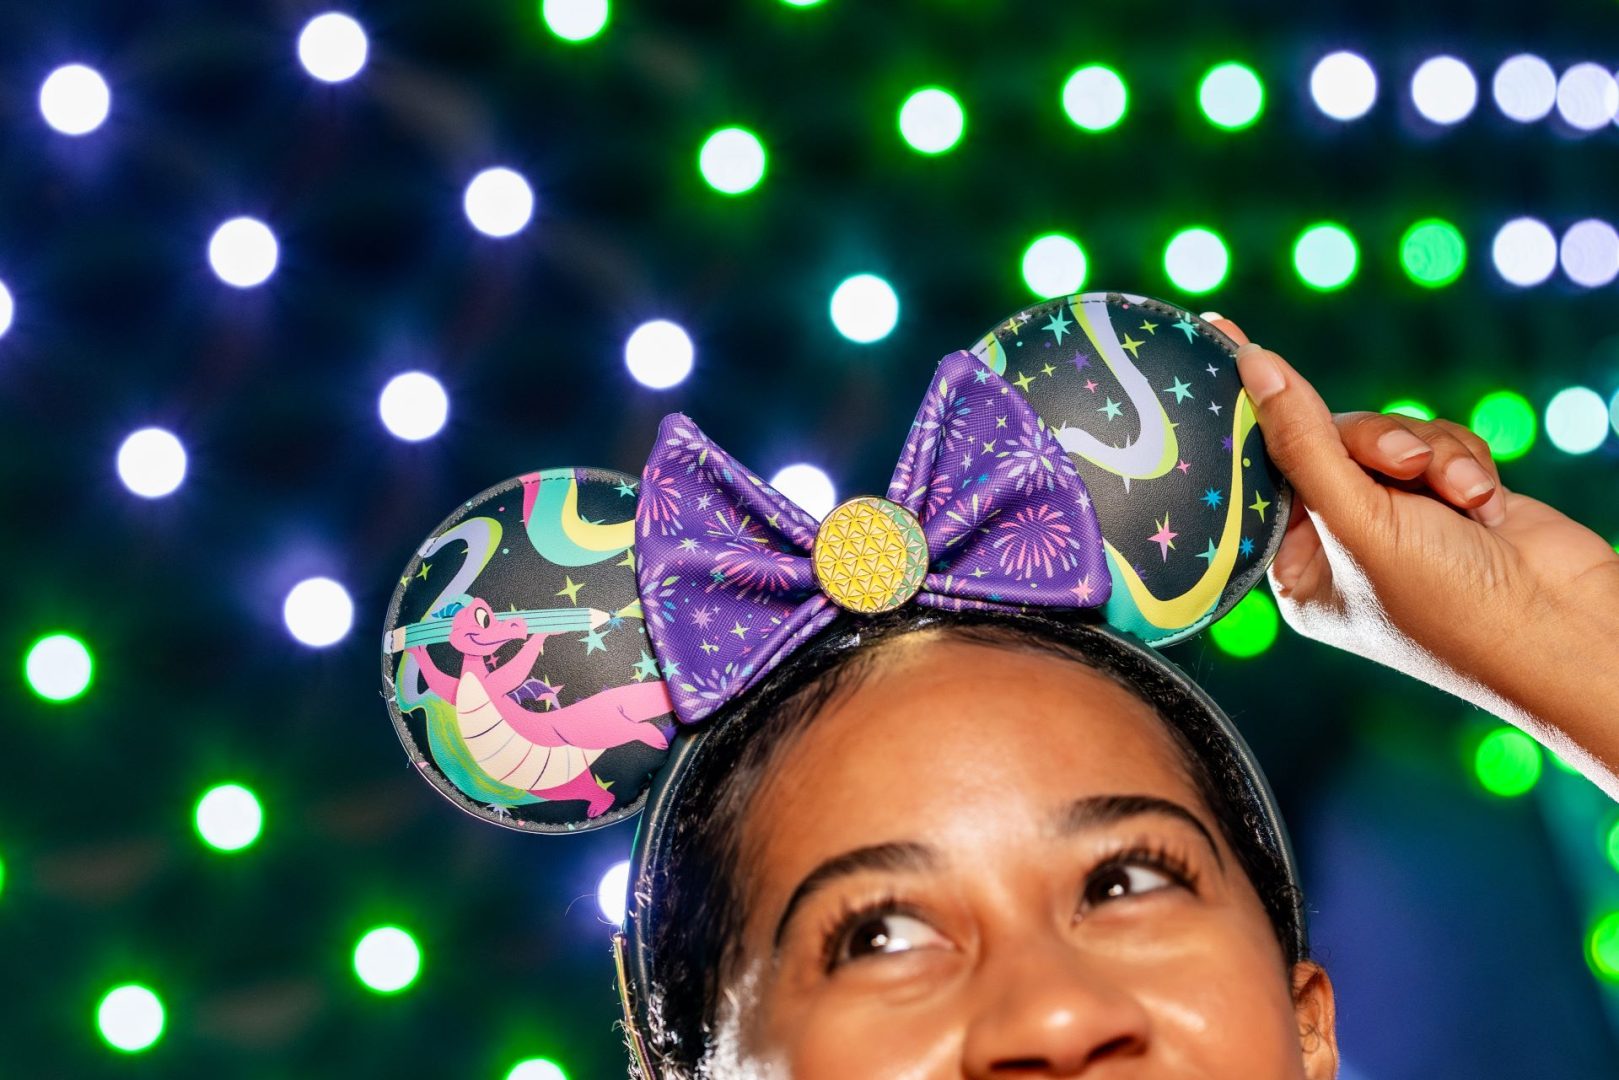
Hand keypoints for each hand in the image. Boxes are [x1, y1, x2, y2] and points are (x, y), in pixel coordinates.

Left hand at [1206, 315, 1618, 794]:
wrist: (1570, 630)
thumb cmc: (1450, 602)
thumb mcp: (1359, 519)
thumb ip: (1302, 440)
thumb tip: (1251, 364)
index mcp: (1296, 568)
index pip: (1257, 473)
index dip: (1249, 412)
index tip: (1222, 338)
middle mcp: (1340, 545)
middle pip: (1324, 443)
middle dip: (1372, 445)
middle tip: (1402, 466)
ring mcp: (1398, 522)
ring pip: (1386, 437)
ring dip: (1429, 454)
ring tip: (1461, 497)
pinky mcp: (1450, 500)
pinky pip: (1437, 445)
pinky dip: (1462, 462)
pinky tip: (1487, 504)